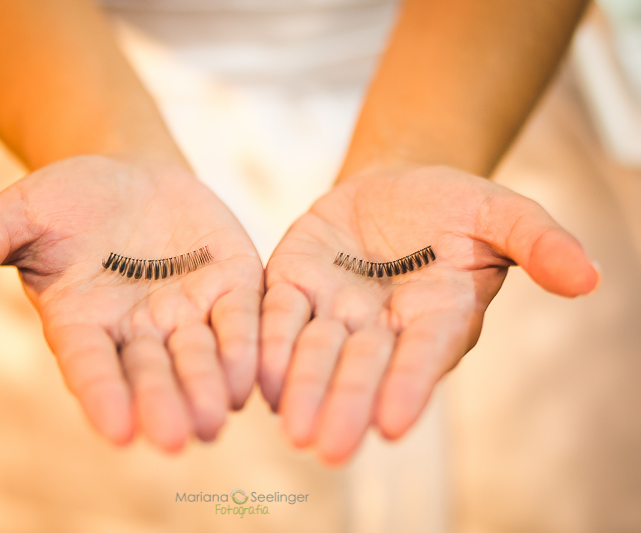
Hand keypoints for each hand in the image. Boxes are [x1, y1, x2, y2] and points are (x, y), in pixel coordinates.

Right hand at [0, 155, 262, 451]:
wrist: (131, 174)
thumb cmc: (67, 201)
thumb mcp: (17, 214)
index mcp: (84, 325)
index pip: (92, 370)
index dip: (104, 398)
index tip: (117, 432)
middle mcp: (138, 333)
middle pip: (152, 376)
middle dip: (165, 404)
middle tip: (180, 438)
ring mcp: (188, 314)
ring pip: (201, 357)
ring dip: (209, 386)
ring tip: (217, 416)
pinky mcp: (230, 287)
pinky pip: (242, 319)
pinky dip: (247, 344)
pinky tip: (254, 374)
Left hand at [260, 165, 597, 463]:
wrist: (392, 185)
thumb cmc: (453, 205)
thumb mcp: (501, 214)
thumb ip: (538, 242)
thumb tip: (590, 278)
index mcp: (437, 315)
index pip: (423, 355)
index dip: (409, 385)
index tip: (394, 425)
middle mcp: (383, 325)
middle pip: (363, 368)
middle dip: (347, 404)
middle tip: (328, 448)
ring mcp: (334, 308)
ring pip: (316, 353)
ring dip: (304, 389)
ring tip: (292, 429)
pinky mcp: (294, 284)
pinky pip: (279, 316)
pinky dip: (270, 345)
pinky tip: (258, 380)